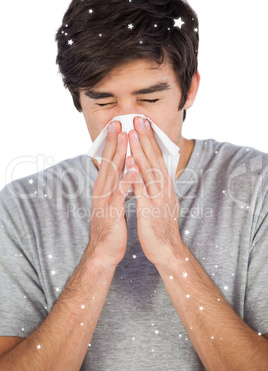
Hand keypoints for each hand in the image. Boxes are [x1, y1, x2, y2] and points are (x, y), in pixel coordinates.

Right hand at [87, 121, 138, 266]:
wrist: (104, 251)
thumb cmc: (111, 225)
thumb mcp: (112, 202)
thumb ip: (116, 187)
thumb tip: (124, 172)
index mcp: (104, 187)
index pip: (108, 161)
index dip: (113, 142)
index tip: (118, 126)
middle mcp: (102, 190)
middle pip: (108, 162)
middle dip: (114, 141)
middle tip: (118, 123)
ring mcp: (105, 200)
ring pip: (113, 174)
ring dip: (120, 155)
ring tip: (126, 138)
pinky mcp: (112, 212)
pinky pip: (120, 194)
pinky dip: (127, 180)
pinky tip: (134, 169)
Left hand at [128, 116, 181, 265]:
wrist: (167, 251)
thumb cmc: (161, 227)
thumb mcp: (162, 202)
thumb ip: (157, 187)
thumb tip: (152, 173)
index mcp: (165, 186)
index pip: (158, 159)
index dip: (151, 141)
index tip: (144, 124)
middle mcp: (164, 189)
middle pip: (155, 159)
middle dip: (146, 138)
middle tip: (139, 119)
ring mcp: (159, 199)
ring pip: (149, 171)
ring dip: (140, 151)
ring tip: (132, 134)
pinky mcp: (151, 211)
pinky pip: (143, 191)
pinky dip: (137, 176)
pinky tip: (131, 164)